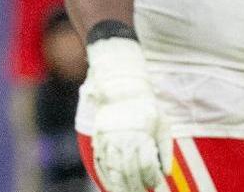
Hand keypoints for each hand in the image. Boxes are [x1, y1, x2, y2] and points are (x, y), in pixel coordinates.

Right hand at [85, 38, 172, 191]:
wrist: (121, 83)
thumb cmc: (146, 104)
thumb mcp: (162, 123)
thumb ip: (165, 147)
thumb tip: (164, 172)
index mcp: (142, 134)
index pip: (145, 165)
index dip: (149, 179)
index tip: (153, 186)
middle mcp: (124, 136)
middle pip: (129, 169)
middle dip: (135, 184)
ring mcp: (110, 135)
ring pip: (113, 166)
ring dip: (119, 182)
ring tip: (125, 191)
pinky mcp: (99, 133)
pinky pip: (100, 157)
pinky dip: (103, 171)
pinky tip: (108, 180)